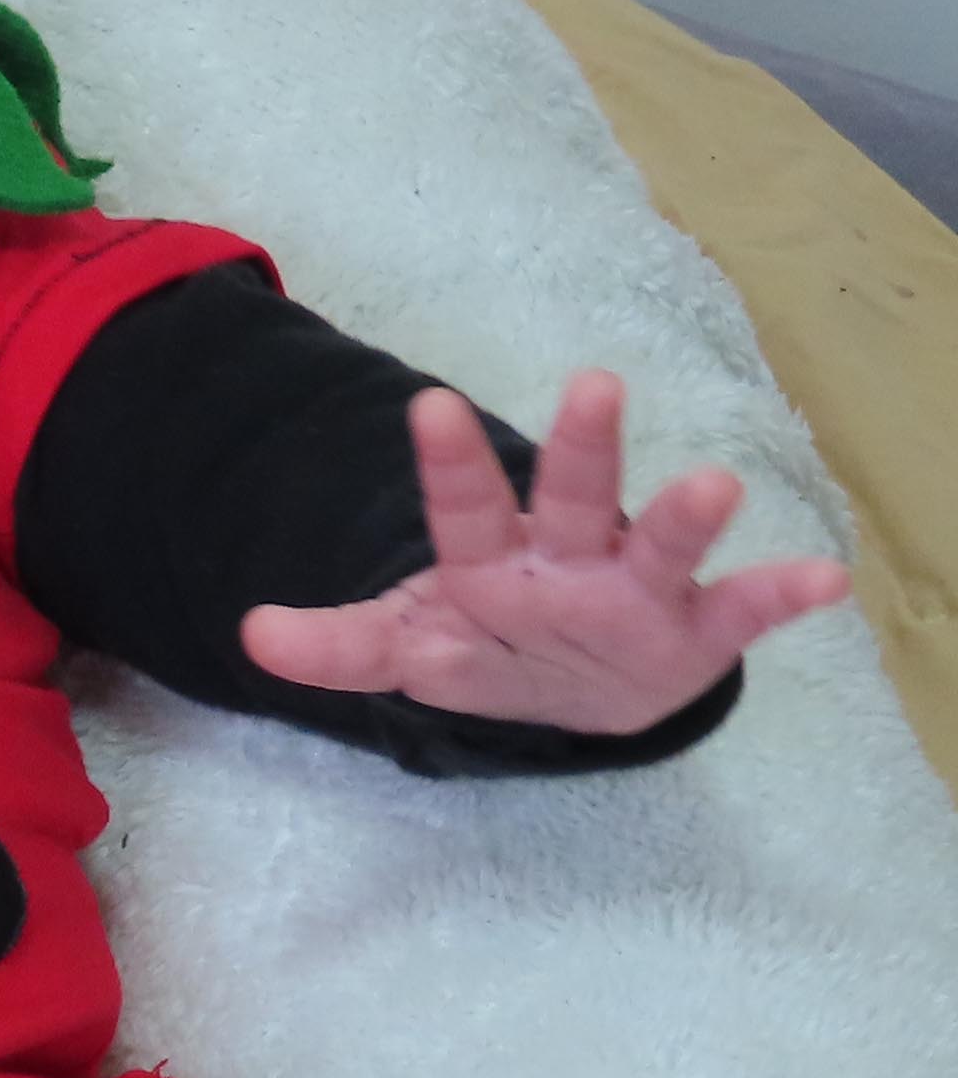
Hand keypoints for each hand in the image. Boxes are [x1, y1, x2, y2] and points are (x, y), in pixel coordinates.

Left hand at [238, 369, 854, 736]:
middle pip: (569, 496)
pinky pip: (743, 612)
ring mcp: (635, 589)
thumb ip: (342, 644)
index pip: (463, 506)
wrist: (583, 693)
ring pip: (659, 543)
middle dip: (578, 450)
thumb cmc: (494, 642)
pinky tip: (826, 578)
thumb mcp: (415, 648)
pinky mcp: (694, 633)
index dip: (447, 464)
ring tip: (718, 483)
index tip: (431, 406)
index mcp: (493, 559)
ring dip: (685, 514)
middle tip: (593, 384)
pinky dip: (784, 595)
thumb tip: (251, 634)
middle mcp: (568, 557)